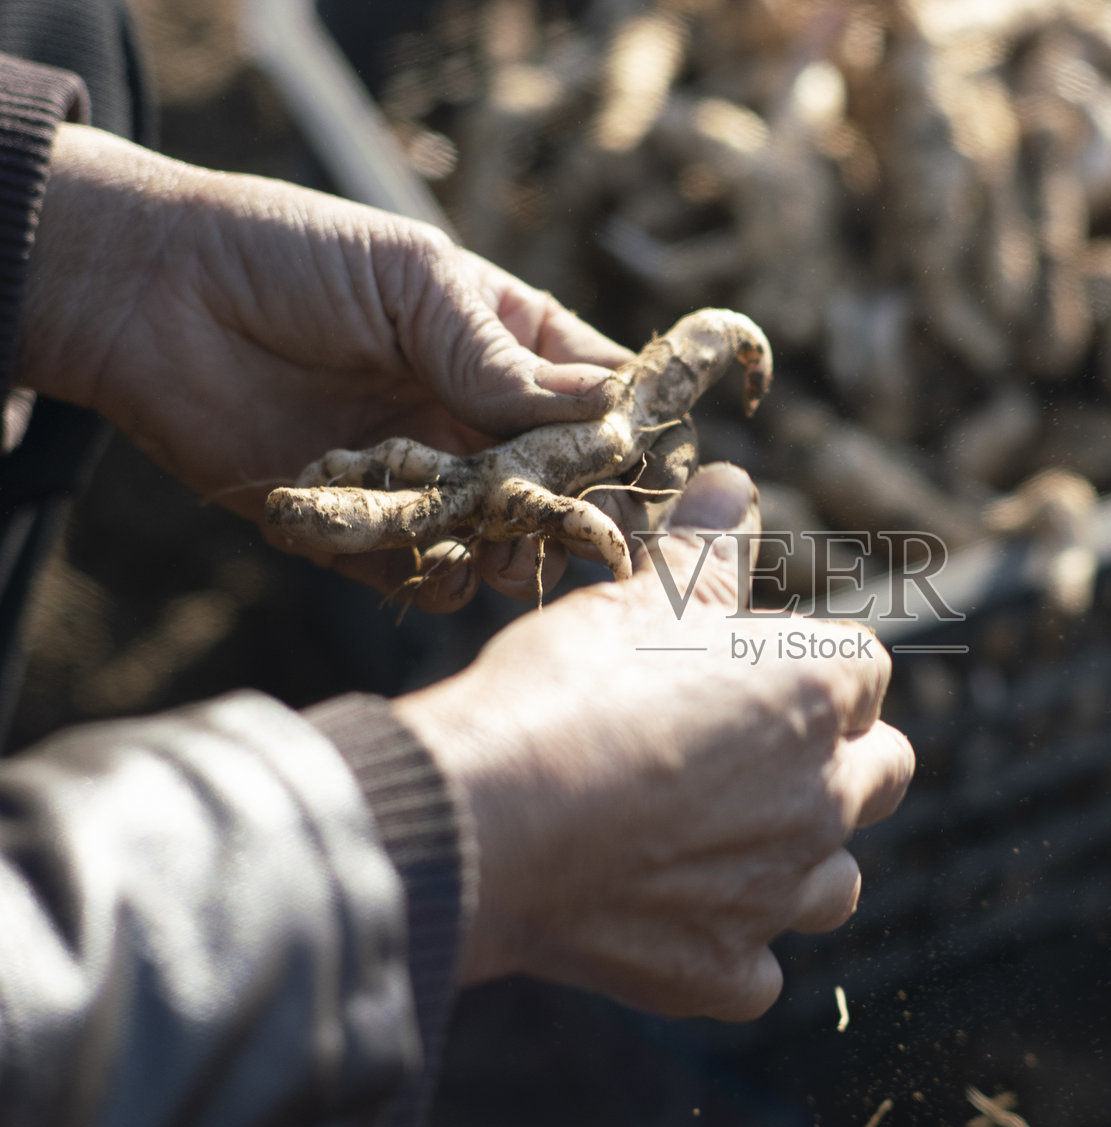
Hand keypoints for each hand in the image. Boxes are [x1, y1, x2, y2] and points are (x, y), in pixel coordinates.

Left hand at [18, 124, 640, 610]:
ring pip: (506, 545)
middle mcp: (476, 422)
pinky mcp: (360, 533)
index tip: (653, 460)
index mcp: (507, 347)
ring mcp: (424, 482)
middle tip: (586, 522)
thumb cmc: (288, 256)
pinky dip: (435, 578)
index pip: (603, 400)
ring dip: (513, 549)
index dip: (635, 432)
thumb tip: (602, 411)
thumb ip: (498, 356)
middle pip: (568, 489)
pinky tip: (427, 555)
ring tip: (497, 536)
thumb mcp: (411, 281)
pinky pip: (424, 579)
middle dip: (584, 510)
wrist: (149, 295)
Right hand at [392, 464, 915, 1019]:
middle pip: (882, 772)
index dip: (812, 666)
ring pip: (834, 883)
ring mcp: (775, 894)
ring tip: (726, 842)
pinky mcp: (721, 970)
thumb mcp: (638, 597)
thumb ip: (704, 547)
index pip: (864, 670)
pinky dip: (728, 948)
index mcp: (813, 695)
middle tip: (757, 752)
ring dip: (799, 860)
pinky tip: (677, 921)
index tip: (753, 669)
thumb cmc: (566, 690)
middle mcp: (820, 798)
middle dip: (839, 759)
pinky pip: (755, 968)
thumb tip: (734, 481)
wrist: (485, 817)